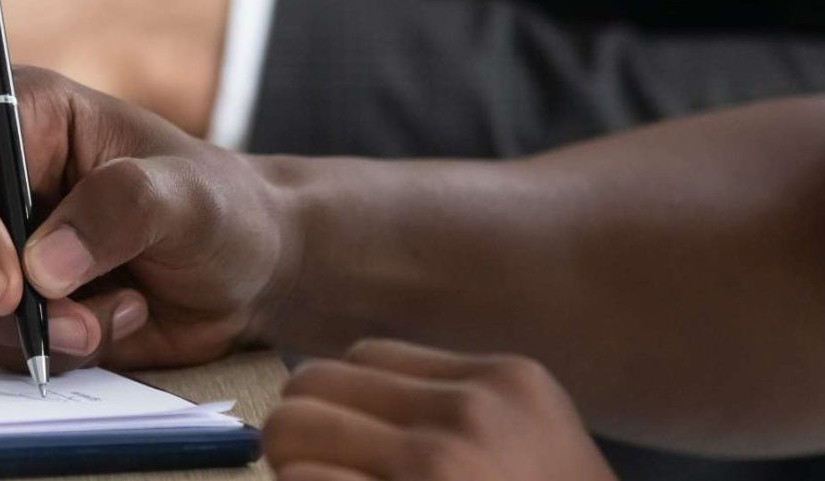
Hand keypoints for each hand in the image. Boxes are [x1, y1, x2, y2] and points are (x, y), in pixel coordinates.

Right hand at [0, 69, 297, 372]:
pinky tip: (106, 328)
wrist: (243, 272)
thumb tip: (43, 266)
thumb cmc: (218, 210)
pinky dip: (39, 353)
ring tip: (115, 315)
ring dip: (27, 333)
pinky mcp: (2, 300)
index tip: (11, 285)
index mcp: (26, 117)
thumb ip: (122, 209)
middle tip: (72, 325)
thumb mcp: (189, 197)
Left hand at [266, 341, 617, 480]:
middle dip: (302, 429)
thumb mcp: (532, 440)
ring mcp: (436, 467)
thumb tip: (337, 403)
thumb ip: (456, 410)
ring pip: (292, 429)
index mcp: (504, 382)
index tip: (353, 448)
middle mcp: (470, 412)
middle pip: (316, 381)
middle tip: (318, 472)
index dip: (345, 403)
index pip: (366, 355)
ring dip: (293, 467)